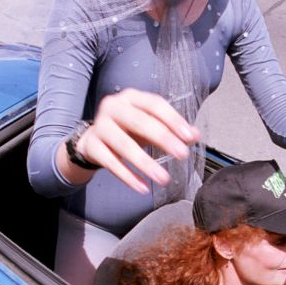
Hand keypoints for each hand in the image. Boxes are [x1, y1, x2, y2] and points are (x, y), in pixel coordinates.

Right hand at [73, 88, 200, 191]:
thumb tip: (195, 135)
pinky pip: (110, 163)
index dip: (173, 120)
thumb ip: (171, 129)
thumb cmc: (127, 130)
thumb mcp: (149, 126)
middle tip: (182, 155)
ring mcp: (99, 126)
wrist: (92, 140)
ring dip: (146, 163)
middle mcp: (113, 107)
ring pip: (124, 145)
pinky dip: (127, 176)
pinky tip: (143, 187)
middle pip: (140, 122)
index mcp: (131, 97)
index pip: (155, 104)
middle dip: (163, 139)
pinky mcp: (91, 146)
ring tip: (164, 178)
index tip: (189, 137)